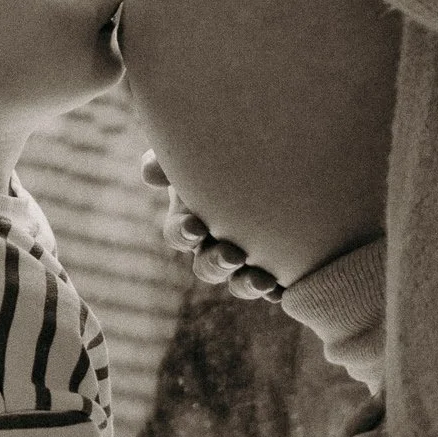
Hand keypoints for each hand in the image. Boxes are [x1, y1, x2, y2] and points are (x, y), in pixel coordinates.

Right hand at [140, 150, 282, 300]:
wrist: (282, 155)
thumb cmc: (232, 150)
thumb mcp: (202, 147)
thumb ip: (172, 156)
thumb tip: (149, 171)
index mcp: (193, 217)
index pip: (178, 233)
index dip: (182, 233)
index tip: (194, 226)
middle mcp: (215, 243)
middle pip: (206, 267)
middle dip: (216, 263)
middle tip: (232, 254)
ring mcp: (246, 258)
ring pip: (238, 282)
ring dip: (246, 284)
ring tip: (262, 279)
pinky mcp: (278, 268)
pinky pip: (276, 287)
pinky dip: (280, 289)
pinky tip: (287, 286)